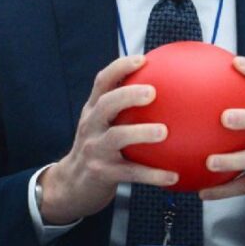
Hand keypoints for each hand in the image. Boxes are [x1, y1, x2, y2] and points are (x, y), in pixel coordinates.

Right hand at [39, 55, 177, 223]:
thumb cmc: (98, 149)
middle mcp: (91, 126)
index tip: (142, 59)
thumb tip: (166, 89)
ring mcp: (95, 150)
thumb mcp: (103, 125)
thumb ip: (124, 109)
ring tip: (164, 132)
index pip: (102, 82)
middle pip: (106, 104)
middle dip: (128, 94)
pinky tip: (173, 176)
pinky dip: (152, 174)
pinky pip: (130, 173)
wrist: (71, 186)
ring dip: (141, 133)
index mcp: (93, 110)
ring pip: (116, 137)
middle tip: (152, 92)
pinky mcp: (102, 174)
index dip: (120, 67)